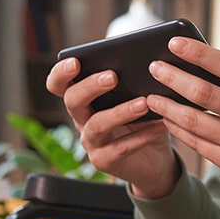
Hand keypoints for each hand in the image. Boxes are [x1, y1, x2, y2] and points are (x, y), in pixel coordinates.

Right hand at [45, 57, 178, 198]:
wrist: (154, 160)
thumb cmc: (143, 120)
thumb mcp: (138, 97)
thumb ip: (135, 79)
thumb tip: (147, 57)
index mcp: (83, 99)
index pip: (59, 84)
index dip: (61, 73)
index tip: (75, 62)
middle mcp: (81, 120)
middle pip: (73, 100)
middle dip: (90, 87)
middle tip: (113, 76)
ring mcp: (91, 142)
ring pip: (97, 124)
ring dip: (120, 112)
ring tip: (143, 103)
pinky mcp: (104, 161)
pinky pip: (121, 147)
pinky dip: (142, 135)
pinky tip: (160, 125)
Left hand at [146, 37, 219, 209]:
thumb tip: (196, 62)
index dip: (198, 52)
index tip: (173, 43)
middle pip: (203, 94)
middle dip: (173, 78)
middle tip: (154, 68)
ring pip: (193, 121)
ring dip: (167, 107)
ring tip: (151, 96)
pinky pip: (196, 143)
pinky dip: (178, 129)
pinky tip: (167, 118)